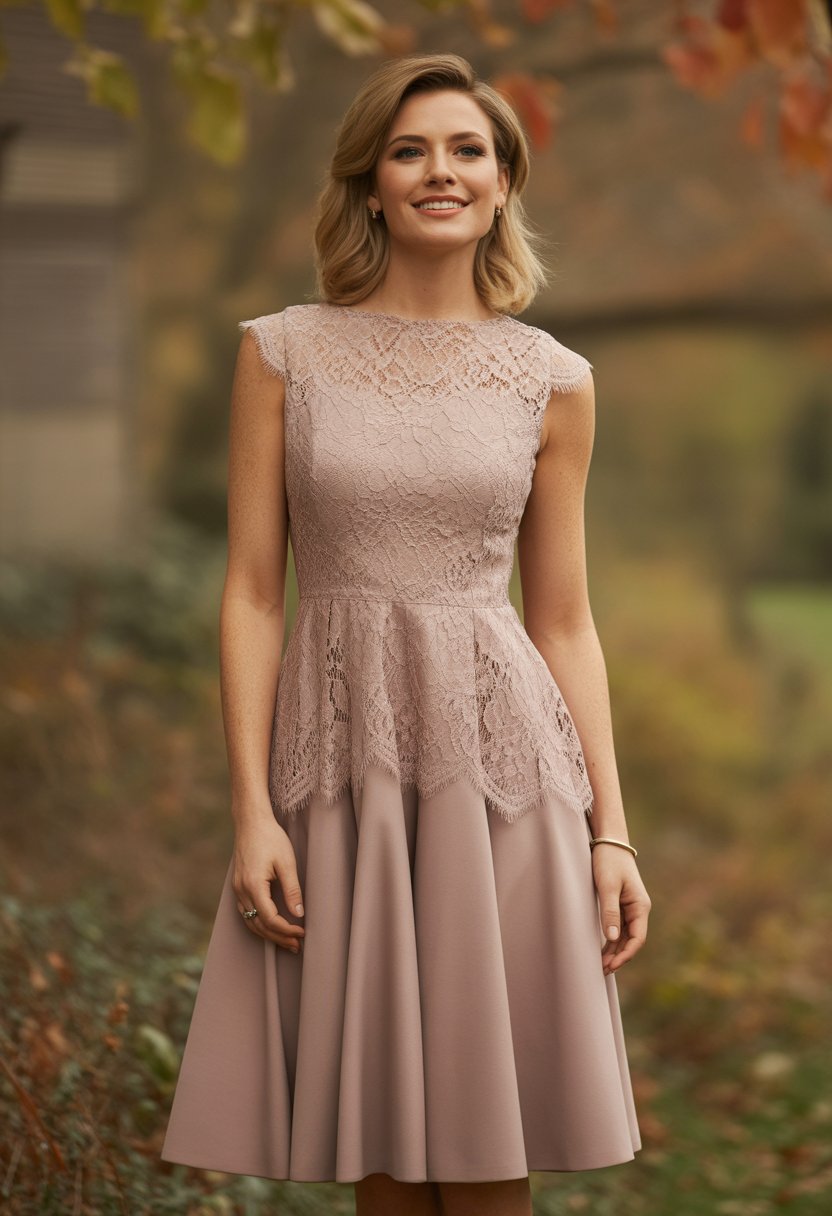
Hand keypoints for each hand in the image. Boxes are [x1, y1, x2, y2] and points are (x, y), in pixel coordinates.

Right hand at [232, 811, 305, 954]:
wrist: (251, 821)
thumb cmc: (271, 838)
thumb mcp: (286, 862)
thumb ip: (292, 889)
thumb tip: (299, 913)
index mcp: (253, 885)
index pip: (269, 918)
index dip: (286, 929)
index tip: (302, 933)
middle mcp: (241, 890)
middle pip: (259, 925)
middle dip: (278, 937)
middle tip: (297, 945)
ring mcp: (237, 889)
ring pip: (250, 922)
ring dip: (268, 934)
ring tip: (287, 941)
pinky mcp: (238, 886)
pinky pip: (246, 913)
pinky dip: (259, 924)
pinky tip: (271, 927)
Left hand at [591, 845, 650, 975]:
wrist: (608, 842)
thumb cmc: (609, 861)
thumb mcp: (608, 887)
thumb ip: (610, 912)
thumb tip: (613, 938)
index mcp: (641, 906)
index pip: (637, 938)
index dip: (626, 955)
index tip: (611, 965)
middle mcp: (638, 909)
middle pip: (632, 940)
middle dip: (619, 956)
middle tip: (602, 970)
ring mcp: (630, 907)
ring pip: (625, 936)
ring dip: (615, 951)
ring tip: (600, 965)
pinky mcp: (621, 904)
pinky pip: (619, 927)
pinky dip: (612, 940)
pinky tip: (603, 949)